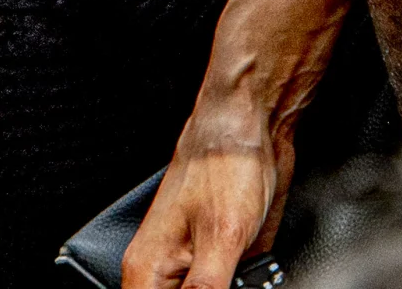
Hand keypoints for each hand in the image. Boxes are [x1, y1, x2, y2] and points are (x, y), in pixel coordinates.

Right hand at [121, 98, 289, 288]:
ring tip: (244, 275)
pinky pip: (225, 287)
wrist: (251, 128)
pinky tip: (253, 276)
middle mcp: (162, 268)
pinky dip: (243, 285)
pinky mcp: (215, 256)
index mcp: (148, 268)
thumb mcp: (221, 239)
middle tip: (232, 278)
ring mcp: (189, 263)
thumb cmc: (225, 165)